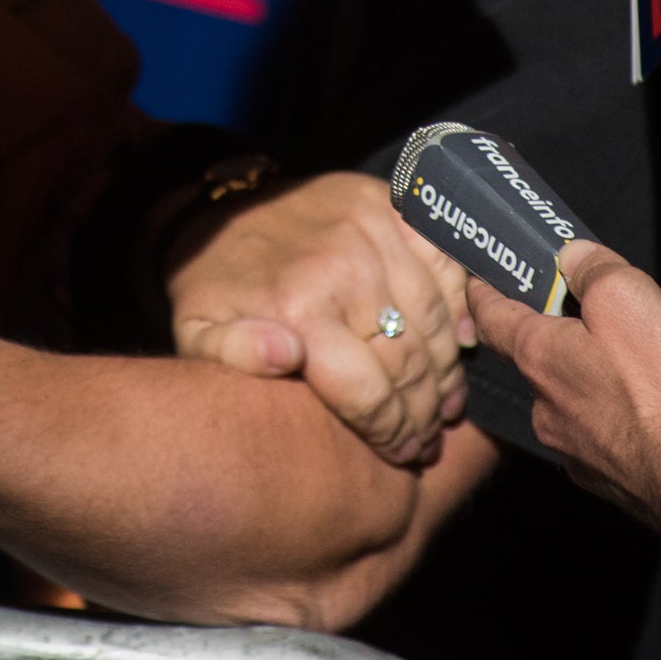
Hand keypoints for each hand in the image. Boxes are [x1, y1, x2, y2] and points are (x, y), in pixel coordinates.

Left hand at [165, 171, 472, 465]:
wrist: (215, 210)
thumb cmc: (211, 286)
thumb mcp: (196, 331)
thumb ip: (234, 354)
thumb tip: (286, 355)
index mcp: (298, 309)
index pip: (369, 393)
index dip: (392, 433)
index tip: (403, 455)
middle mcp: (342, 269)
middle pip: (409, 363)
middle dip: (423, 413)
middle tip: (428, 442)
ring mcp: (371, 232)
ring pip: (434, 319)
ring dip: (447, 370)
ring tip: (446, 404)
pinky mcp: (387, 204)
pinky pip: (444, 261)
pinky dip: (461, 303)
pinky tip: (464, 340)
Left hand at [469, 240, 660, 534]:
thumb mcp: (629, 298)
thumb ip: (593, 269)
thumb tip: (572, 257)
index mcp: (539, 357)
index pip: (490, 315)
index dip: (485, 289)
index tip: (481, 276)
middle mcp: (545, 406)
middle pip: (545, 354)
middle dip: (577, 332)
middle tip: (618, 317)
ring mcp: (573, 448)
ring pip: (588, 391)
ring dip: (621, 373)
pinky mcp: (605, 477)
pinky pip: (615, 427)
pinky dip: (640, 411)